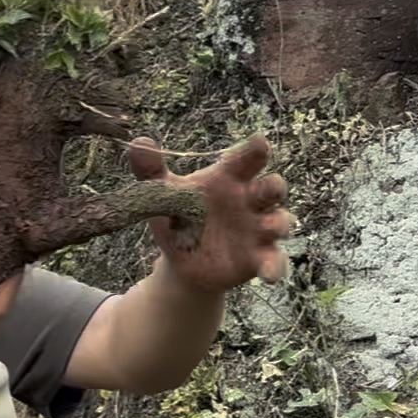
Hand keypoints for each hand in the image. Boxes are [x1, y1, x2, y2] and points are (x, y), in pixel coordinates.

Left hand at [127, 134, 293, 293]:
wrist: (182, 261)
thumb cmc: (178, 217)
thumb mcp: (162, 194)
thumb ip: (152, 170)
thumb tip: (138, 142)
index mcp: (228, 179)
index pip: (245, 160)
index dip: (254, 150)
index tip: (259, 142)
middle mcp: (250, 201)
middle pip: (271, 188)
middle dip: (274, 186)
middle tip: (270, 187)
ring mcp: (258, 229)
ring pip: (279, 221)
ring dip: (278, 223)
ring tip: (272, 228)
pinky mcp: (259, 257)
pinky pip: (274, 261)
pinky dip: (275, 267)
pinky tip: (269, 275)